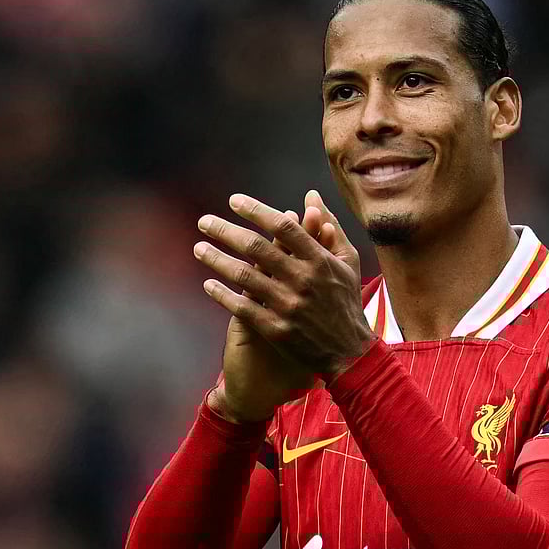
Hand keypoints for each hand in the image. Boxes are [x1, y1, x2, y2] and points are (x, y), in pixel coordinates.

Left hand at [195, 192, 374, 381]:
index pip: (283, 227)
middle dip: (225, 231)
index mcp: (319, 260)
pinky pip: (242, 307)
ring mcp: (288, 305)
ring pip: (243, 276)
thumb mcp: (346, 260)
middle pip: (256, 247)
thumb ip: (329, 226)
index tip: (234, 201)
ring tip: (198, 248)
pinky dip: (222, 294)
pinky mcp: (276, 329)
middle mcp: (302, 280)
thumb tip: (311, 197)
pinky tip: (208, 284)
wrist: (350, 352)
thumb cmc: (346, 300)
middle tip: (204, 221)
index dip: (256, 211)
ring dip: (216, 259)